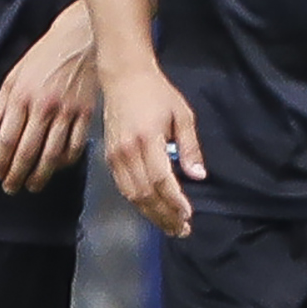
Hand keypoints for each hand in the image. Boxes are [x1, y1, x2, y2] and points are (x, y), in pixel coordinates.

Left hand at [0, 6, 97, 192]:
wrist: (79, 39)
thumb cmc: (43, 56)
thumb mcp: (14, 76)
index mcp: (22, 97)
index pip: (8, 138)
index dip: (1, 160)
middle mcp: (44, 107)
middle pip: (29, 150)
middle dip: (18, 173)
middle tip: (12, 188)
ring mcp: (67, 111)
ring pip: (52, 152)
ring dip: (42, 173)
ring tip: (33, 186)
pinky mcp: (86, 113)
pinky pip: (76, 144)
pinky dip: (67, 160)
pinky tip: (58, 167)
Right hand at [100, 61, 203, 237]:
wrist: (124, 77)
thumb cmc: (158, 94)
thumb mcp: (183, 115)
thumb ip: (190, 147)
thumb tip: (198, 176)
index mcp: (147, 139)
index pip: (161, 180)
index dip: (175, 201)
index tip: (188, 216)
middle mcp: (127, 151)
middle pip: (146, 193)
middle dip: (164, 215)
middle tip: (182, 230)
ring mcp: (115, 155)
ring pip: (132, 194)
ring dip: (151, 214)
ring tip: (169, 226)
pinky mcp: (108, 157)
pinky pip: (123, 187)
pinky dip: (137, 202)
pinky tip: (151, 210)